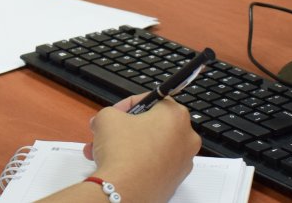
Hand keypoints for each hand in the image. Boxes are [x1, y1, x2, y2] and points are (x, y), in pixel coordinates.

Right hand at [82, 94, 199, 201]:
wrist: (123, 191)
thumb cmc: (123, 153)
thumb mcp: (108, 117)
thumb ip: (110, 112)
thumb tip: (108, 119)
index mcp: (176, 115)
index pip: (153, 99)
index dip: (129, 104)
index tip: (117, 112)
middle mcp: (186, 138)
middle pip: (153, 125)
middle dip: (127, 127)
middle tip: (111, 131)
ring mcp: (183, 162)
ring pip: (152, 146)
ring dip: (128, 145)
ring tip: (105, 150)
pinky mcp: (174, 181)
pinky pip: (155, 164)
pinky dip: (138, 162)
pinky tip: (117, 164)